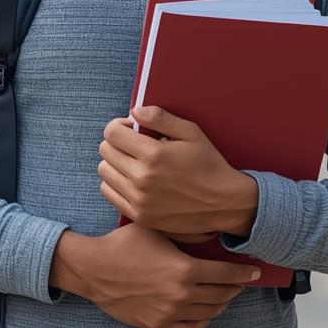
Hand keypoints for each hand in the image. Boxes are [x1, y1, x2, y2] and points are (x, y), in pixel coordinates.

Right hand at [49, 224, 258, 327]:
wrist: (94, 269)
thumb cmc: (124, 244)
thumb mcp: (158, 228)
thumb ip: (188, 232)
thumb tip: (214, 232)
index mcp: (185, 269)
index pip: (227, 274)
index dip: (244, 273)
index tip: (254, 272)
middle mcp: (181, 294)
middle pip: (222, 295)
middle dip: (235, 287)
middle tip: (241, 281)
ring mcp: (170, 313)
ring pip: (209, 313)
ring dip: (221, 303)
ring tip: (224, 294)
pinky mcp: (158, 325)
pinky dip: (203, 322)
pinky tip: (204, 312)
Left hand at [98, 106, 257, 237]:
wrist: (223, 203)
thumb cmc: (208, 164)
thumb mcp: (191, 133)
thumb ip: (161, 118)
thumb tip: (135, 112)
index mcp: (154, 155)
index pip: (112, 133)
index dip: (118, 125)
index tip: (131, 128)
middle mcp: (142, 178)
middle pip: (105, 151)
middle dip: (116, 142)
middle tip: (133, 144)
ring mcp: (138, 199)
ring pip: (104, 172)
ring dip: (114, 162)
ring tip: (132, 161)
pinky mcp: (139, 215)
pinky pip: (109, 192)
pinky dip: (115, 182)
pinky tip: (131, 178)